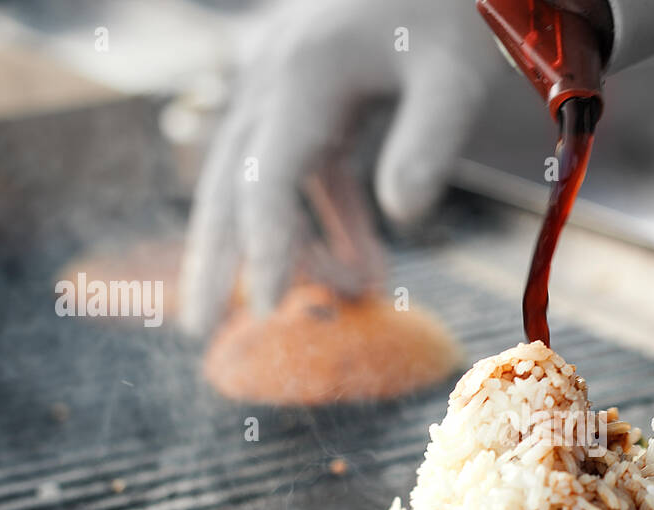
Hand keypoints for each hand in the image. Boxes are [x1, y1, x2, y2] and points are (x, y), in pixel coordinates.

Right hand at [180, 0, 503, 334]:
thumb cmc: (453, 7)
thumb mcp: (455, 72)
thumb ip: (430, 140)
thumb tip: (405, 215)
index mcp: (300, 75)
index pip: (264, 180)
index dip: (263, 248)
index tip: (266, 310)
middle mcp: (274, 79)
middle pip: (229, 182)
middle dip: (215, 259)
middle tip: (198, 333)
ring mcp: (285, 84)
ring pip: (257, 179)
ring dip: (278, 245)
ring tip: (300, 308)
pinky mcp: (310, 93)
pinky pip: (303, 168)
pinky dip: (327, 219)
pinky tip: (366, 268)